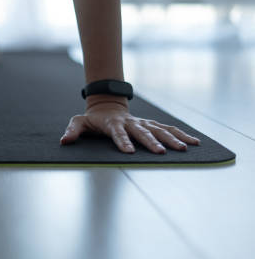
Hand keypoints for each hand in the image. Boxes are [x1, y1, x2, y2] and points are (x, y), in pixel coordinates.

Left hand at [60, 101, 199, 153]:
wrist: (107, 105)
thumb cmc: (92, 119)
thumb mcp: (79, 122)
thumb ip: (72, 131)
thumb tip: (64, 141)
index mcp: (113, 124)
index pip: (117, 134)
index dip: (122, 142)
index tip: (128, 152)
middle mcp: (130, 123)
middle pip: (142, 133)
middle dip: (151, 142)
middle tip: (160, 153)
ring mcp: (142, 123)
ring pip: (159, 130)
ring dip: (171, 139)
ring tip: (183, 149)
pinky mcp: (151, 125)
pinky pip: (168, 129)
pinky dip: (181, 134)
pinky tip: (194, 142)